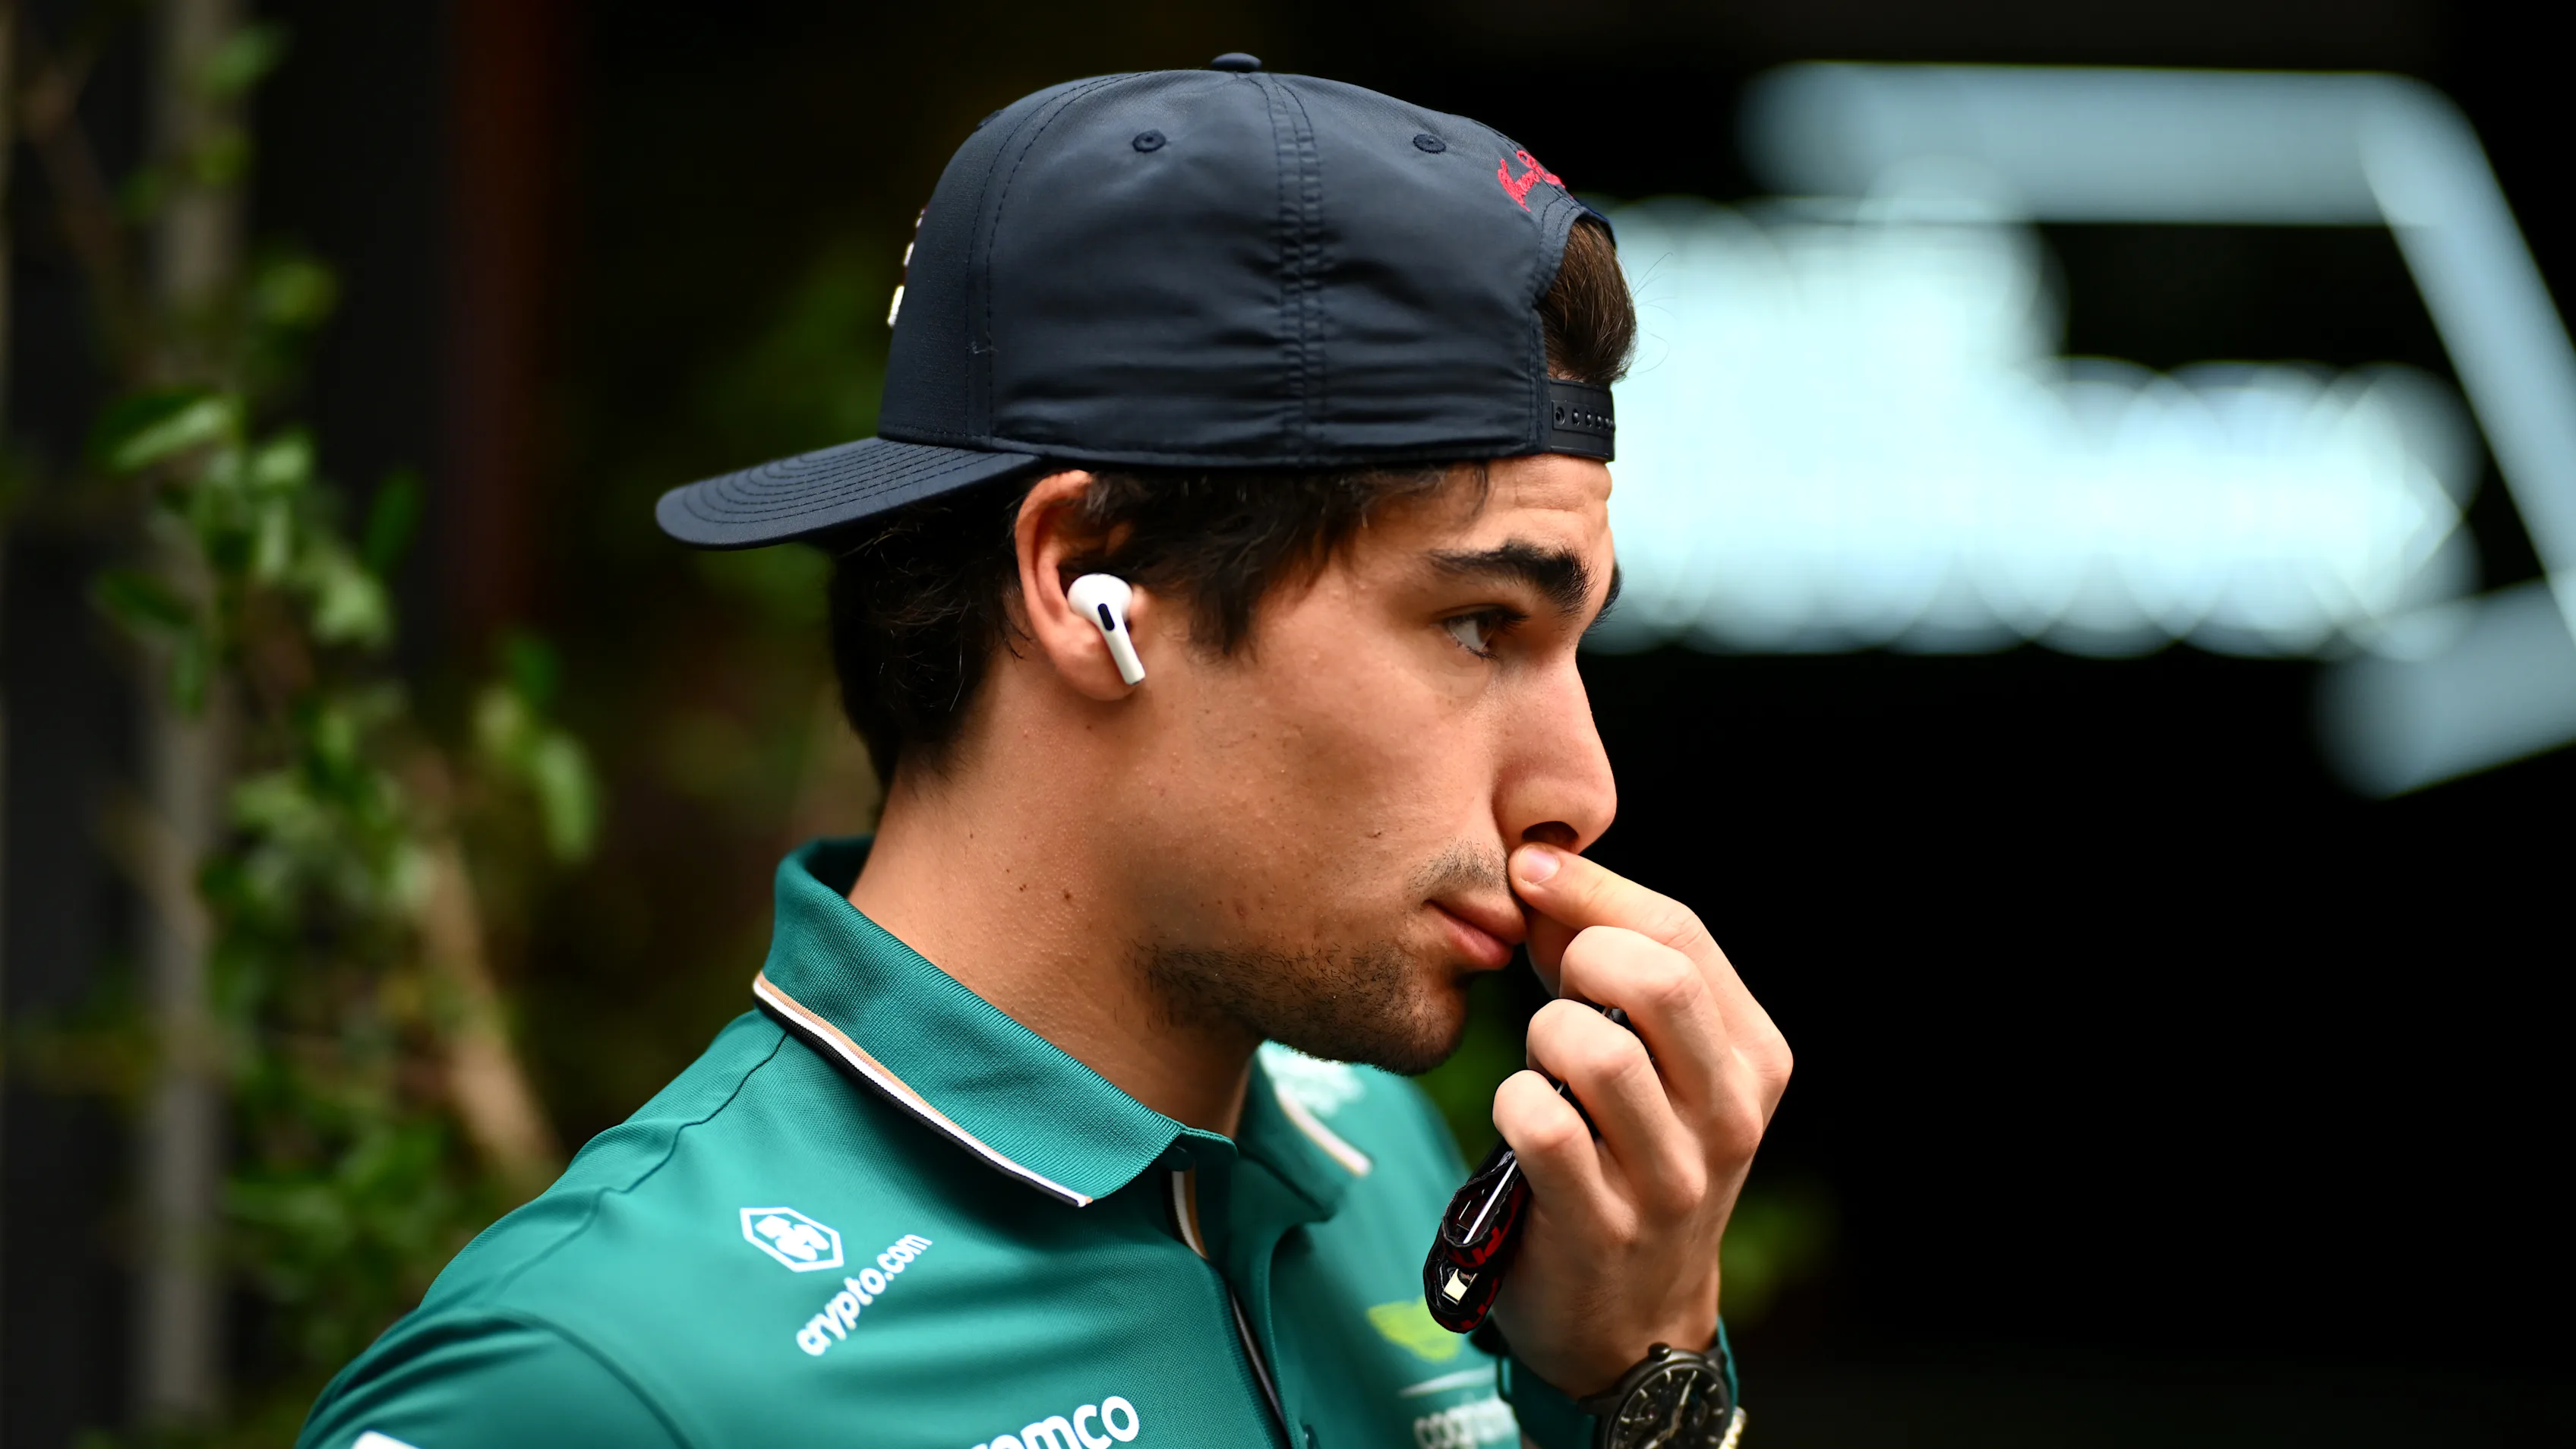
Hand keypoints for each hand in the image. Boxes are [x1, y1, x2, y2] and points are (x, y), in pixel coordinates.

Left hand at [1488, 844, 1791, 1396]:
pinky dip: (1512, 1104)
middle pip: (1655, 978)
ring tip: (1544, 1069)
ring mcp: (1671, 1178)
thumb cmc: (1628, 1156)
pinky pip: (1542, 1125)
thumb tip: (1542, 873)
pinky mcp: (1603, 1226)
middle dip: (1579, 960)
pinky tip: (1520, 1118)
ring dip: (1540, 1041)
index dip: (1593, 890)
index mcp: (1754, 1058)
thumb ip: (1613, 971)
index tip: (1528, 872)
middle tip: (1553, 993)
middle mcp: (1728, 1116)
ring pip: (1591, 1048)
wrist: (1630, 1317)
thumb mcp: (1656, 1065)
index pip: (1681, 933)